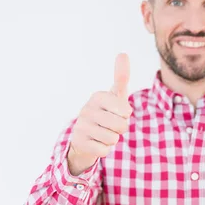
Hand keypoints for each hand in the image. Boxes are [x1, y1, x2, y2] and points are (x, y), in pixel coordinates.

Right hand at [67, 53, 131, 175]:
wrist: (85, 136)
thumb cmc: (106, 112)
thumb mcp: (115, 96)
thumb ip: (121, 77)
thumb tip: (123, 53)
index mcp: (98, 96)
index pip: (125, 111)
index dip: (125, 115)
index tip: (117, 112)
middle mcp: (87, 109)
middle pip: (122, 126)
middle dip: (120, 129)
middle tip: (110, 125)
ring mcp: (81, 126)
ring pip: (113, 139)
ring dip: (112, 139)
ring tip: (103, 133)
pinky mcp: (78, 142)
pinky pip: (104, 151)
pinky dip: (104, 150)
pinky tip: (96, 142)